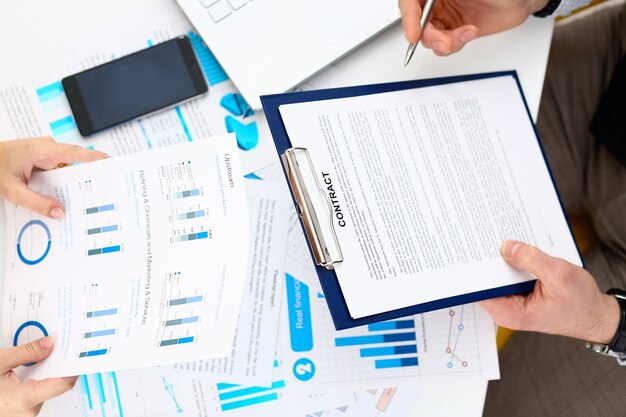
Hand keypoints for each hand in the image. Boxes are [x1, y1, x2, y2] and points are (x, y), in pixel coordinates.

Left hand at [0, 137, 107, 218]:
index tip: (111, 162)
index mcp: (39, 150)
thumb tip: (59, 212)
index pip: (73, 152)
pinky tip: (60, 194)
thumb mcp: (11, 190)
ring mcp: (46, 152)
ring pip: (66, 168)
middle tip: (97, 192)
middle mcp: (46, 148)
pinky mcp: (44, 158)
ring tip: (76, 198)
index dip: (94, 157)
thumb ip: (36, 202)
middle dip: (84, 178)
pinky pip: (59, 170)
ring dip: (70, 183)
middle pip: (74, 163)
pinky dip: (61, 182)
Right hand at [0, 337, 76, 416]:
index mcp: (24, 399)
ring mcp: (24, 415)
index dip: (74, 367)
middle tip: (57, 345)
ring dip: (43, 372)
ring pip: (44, 389)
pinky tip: (28, 369)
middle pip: (54, 384)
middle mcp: (28, 412)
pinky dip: (34, 380)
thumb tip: (49, 343)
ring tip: (40, 354)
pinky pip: (35, 394)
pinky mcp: (20, 413)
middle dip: (55, 364)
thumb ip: (26, 352)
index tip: (78, 352)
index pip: (63, 384)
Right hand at [398, 0, 548, 54]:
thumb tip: (419, 3)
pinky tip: (469, 33)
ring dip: (443, 42)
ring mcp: (446, 16)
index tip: (413, 33)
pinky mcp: (456, 31)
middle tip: (443, 41)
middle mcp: (437, 1)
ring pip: (429, 37)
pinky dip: (455, 44)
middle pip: (417, 22)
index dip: (408, 17)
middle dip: (429, 35)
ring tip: (464, 35)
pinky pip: (444, 45)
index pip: (410, 2)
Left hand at [479, 240, 619, 343]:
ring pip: (498, 276)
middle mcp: (506, 309)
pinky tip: (515, 247)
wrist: (597, 316)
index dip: (473, 269)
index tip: (469, 248)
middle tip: (483, 234)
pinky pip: (509, 275)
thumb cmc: (582, 303)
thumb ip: (531, 259)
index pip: (478, 290)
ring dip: (500, 259)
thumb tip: (505, 246)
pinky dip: (513, 262)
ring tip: (497, 236)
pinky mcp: (520, 293)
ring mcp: (513, 301)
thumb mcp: (559, 275)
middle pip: (486, 281)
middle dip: (486, 260)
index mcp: (510, 312)